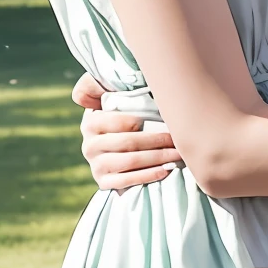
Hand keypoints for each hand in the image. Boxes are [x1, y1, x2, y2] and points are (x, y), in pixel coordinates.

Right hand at [72, 70, 181, 191]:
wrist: (114, 152)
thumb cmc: (122, 121)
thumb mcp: (111, 101)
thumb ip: (102, 86)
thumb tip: (93, 84)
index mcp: (90, 122)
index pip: (118, 121)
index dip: (142, 121)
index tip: (165, 119)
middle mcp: (88, 145)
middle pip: (128, 142)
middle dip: (158, 140)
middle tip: (179, 139)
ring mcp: (95, 166)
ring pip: (130, 162)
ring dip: (158, 158)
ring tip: (178, 155)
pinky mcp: (103, 183)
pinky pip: (127, 181)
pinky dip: (148, 176)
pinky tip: (165, 171)